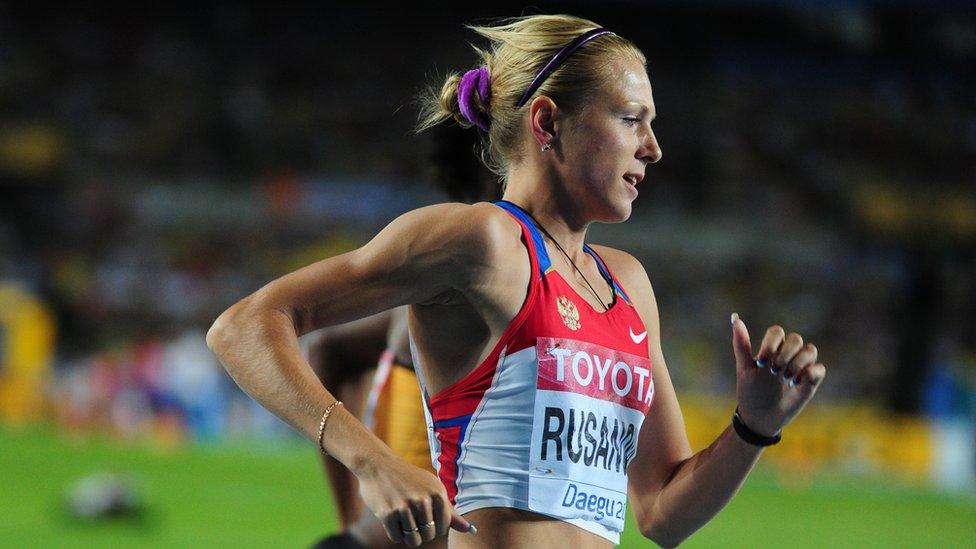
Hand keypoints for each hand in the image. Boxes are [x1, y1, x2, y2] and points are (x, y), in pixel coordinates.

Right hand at [357, 450, 473, 545]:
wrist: (378, 464)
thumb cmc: (409, 478)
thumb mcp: (432, 488)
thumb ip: (449, 511)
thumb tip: (469, 529)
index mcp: (437, 493)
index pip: (443, 527)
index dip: (434, 526)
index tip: (426, 516)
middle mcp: (423, 500)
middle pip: (428, 536)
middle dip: (421, 532)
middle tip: (412, 517)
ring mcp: (404, 507)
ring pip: (413, 540)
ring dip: (408, 534)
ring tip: (403, 519)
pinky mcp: (387, 514)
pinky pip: (397, 537)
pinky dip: (395, 533)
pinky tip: (393, 518)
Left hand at [730, 313, 826, 436]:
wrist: (760, 417)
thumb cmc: (750, 391)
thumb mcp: (744, 368)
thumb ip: (741, 344)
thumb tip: (735, 318)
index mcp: (771, 348)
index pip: (777, 332)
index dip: (771, 343)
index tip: (761, 362)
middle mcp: (788, 354)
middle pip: (795, 339)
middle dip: (785, 353)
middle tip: (774, 371)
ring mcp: (801, 366)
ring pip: (810, 350)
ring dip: (798, 362)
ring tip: (786, 377)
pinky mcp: (811, 380)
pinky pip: (820, 369)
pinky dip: (810, 373)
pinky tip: (796, 383)